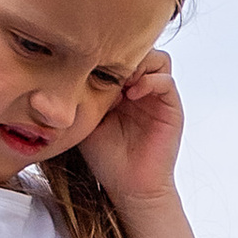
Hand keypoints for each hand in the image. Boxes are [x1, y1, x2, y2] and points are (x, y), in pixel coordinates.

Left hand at [75, 50, 184, 218]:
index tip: (88, 64)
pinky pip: (166, 81)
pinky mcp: (171, 109)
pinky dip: (150, 82)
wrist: (129, 188)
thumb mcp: (86, 117)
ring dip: (139, 64)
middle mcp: (141, 89)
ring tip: (120, 83)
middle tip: (104, 68)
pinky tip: (132, 95)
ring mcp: (157, 97)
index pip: (119, 54)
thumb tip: (66, 64)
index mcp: (121, 88)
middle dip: (123, 54)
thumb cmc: (105, 158)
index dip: (105, 53)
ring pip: (157, 59)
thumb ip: (83, 91)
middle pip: (140, 50)